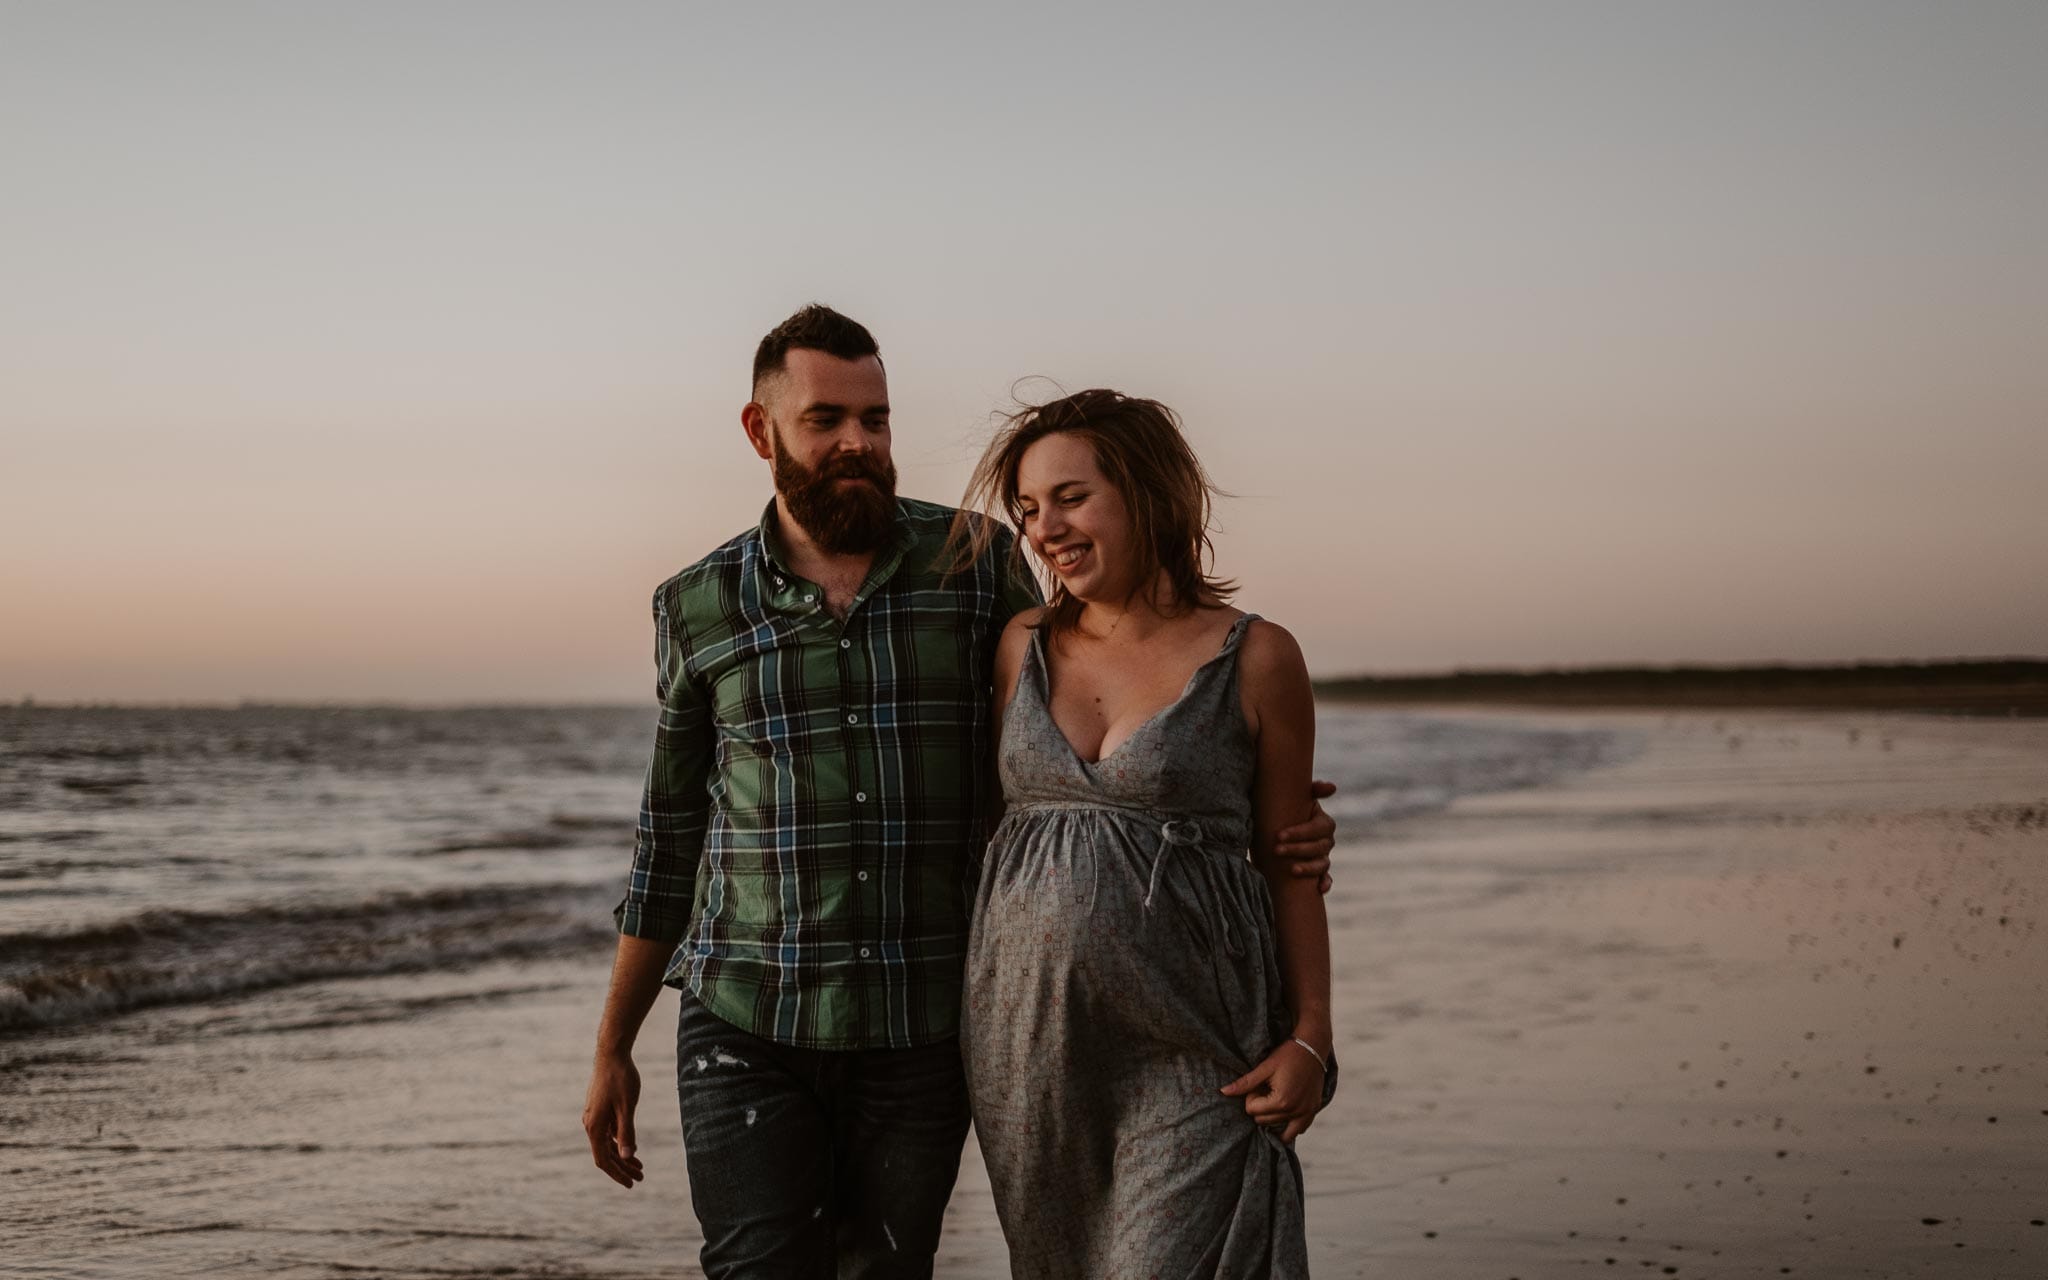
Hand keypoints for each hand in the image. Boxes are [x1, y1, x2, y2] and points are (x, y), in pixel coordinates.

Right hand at [583, 1051, 644, 1187]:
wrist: (611, 1054)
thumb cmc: (621, 1079)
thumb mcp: (627, 1107)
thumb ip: (626, 1133)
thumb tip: (627, 1156)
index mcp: (594, 1126)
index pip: (604, 1160)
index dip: (617, 1174)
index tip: (632, 1183)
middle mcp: (590, 1124)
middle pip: (605, 1154)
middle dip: (622, 1168)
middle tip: (640, 1178)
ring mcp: (593, 1116)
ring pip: (606, 1143)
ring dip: (622, 1155)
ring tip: (639, 1165)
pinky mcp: (598, 1109)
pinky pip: (607, 1132)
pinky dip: (618, 1142)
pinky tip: (630, 1146)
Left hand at [1220, 1039, 1327, 1141]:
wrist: (1312, 1047)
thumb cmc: (1287, 1054)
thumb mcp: (1264, 1068)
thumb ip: (1245, 1083)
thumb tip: (1222, 1092)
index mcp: (1281, 1101)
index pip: (1252, 1111)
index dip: (1252, 1096)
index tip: (1260, 1084)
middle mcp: (1295, 1111)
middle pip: (1264, 1121)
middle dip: (1261, 1106)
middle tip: (1268, 1088)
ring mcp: (1306, 1113)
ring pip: (1279, 1129)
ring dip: (1273, 1116)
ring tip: (1276, 1097)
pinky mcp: (1313, 1111)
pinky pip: (1298, 1130)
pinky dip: (1289, 1126)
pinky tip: (1286, 1112)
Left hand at [1273, 780, 1337, 893]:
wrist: (1275, 828)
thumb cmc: (1285, 810)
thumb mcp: (1295, 798)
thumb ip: (1313, 789)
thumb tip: (1333, 787)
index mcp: (1323, 822)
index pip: (1318, 828)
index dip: (1300, 832)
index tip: (1279, 835)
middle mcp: (1326, 840)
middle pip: (1319, 847)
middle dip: (1297, 849)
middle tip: (1276, 850)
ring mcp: (1323, 856)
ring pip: (1323, 864)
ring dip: (1309, 868)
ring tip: (1292, 870)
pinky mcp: (1317, 871)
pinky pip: (1326, 878)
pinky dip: (1325, 884)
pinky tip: (1319, 890)